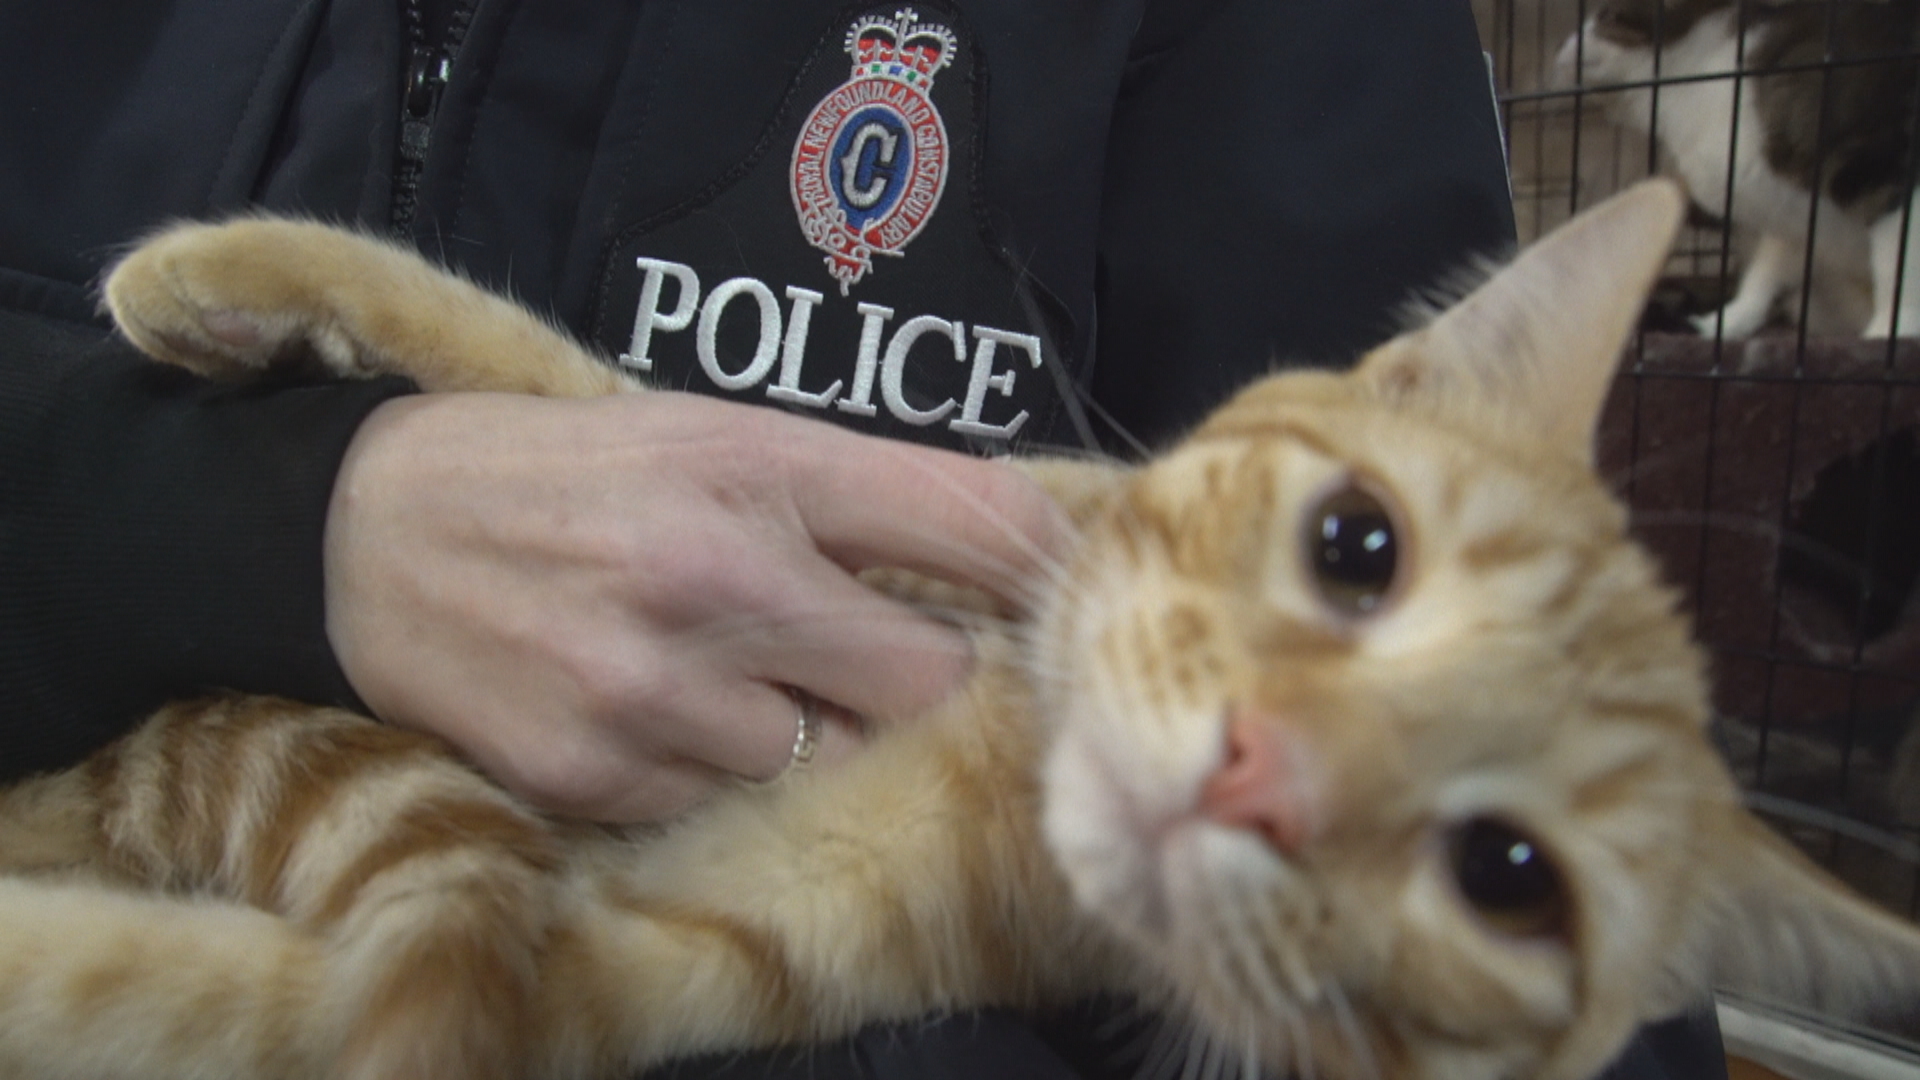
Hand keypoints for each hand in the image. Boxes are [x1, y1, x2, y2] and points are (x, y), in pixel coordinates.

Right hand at [322, 390, 1066, 821]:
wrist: (367, 533)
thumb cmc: (569, 473)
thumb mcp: (713, 432)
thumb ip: (859, 490)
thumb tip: (1013, 548)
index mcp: (758, 466)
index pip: (968, 522)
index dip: (1038, 569)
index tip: (1057, 599)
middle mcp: (713, 577)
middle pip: (931, 678)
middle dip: (924, 676)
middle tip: (878, 655)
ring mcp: (651, 689)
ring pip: (834, 760)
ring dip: (817, 733)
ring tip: (738, 676)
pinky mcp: (594, 775)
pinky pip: (729, 803)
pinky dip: (722, 771)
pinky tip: (663, 712)